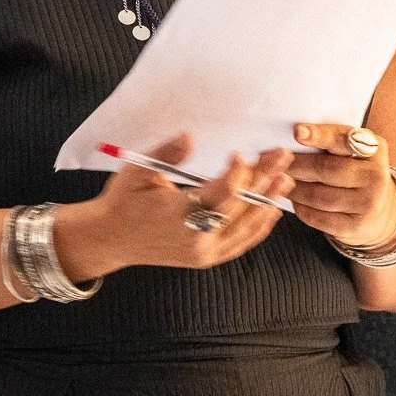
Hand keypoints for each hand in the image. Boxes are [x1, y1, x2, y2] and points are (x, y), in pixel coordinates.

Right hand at [55, 133, 294, 278]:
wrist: (110, 239)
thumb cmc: (123, 201)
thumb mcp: (138, 171)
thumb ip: (166, 154)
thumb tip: (190, 136)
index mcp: (177, 214)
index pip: (222, 192)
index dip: (238, 171)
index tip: (241, 153)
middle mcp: (195, 238)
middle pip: (241, 206)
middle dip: (263, 178)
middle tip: (281, 156)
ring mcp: (203, 253)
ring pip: (246, 228)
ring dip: (268, 201)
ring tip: (285, 179)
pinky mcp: (206, 259)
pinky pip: (240, 244)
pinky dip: (259, 228)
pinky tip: (273, 210)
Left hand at [287, 123, 395, 248]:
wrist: (379, 211)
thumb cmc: (357, 174)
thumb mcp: (354, 153)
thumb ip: (332, 143)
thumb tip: (293, 136)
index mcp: (374, 150)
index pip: (343, 140)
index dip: (319, 135)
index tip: (297, 132)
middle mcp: (376, 176)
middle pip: (325, 169)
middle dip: (295, 165)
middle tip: (275, 163)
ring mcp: (368, 204)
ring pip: (318, 195)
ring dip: (294, 189)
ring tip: (281, 182)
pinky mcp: (356, 226)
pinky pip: (318, 217)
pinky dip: (301, 208)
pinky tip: (295, 201)